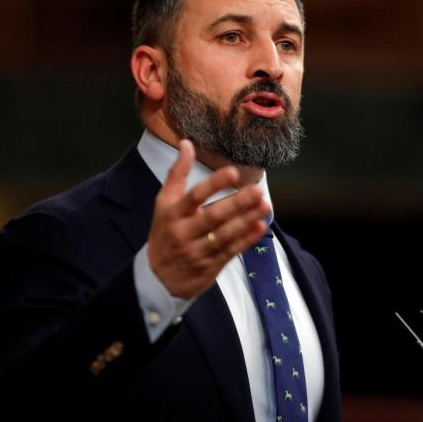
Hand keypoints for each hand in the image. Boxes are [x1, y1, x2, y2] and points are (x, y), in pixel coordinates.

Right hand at [147, 139, 269, 298]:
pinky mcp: (210, 266)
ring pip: (225, 234)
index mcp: (173, 213)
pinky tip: (260, 227)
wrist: (157, 278)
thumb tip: (186, 144)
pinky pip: (230, 251)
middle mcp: (184, 232)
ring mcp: (197, 251)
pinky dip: (246, 239)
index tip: (233, 172)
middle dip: (237, 203)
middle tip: (258, 190)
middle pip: (213, 216)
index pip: (195, 196)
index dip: (214, 184)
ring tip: (265, 205)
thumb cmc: (165, 232)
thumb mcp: (164, 203)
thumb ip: (177, 174)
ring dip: (246, 220)